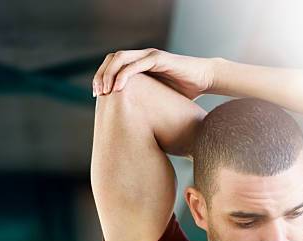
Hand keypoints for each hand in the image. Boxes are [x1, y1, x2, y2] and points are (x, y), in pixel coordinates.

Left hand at [92, 49, 216, 99]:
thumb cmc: (184, 92)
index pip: (112, 64)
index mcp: (140, 63)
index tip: (97, 95)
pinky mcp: (159, 59)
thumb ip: (143, 103)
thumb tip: (130, 123)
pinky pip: (136, 65)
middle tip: (97, 93)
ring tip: (105, 91)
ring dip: (109, 74)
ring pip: (120, 58)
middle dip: (100, 74)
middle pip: (112, 58)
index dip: (101, 77)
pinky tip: (117, 88)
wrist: (205, 79)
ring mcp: (150, 56)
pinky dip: (124, 75)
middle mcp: (142, 56)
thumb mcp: (157, 99)